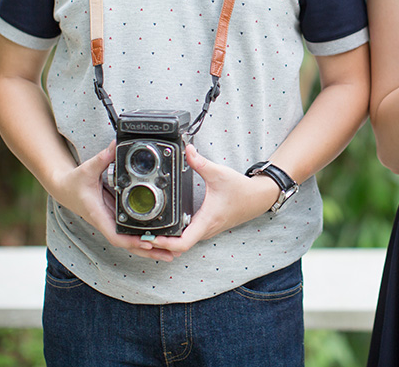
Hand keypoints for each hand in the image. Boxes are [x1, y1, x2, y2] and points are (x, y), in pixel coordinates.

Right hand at [49, 140, 175, 261]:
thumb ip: (103, 157)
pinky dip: (144, 240)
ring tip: (171, 254)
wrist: (64, 188)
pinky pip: (131, 234)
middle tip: (171, 253)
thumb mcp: (88, 168)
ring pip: (131, 242)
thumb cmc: (74, 182)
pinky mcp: (115, 220)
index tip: (147, 242)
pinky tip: (159, 242)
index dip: (132, 241)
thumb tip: (115, 145)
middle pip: (128, 244)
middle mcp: (107, 222)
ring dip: (149, 249)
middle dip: (148, 250)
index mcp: (99, 214)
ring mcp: (111, 222)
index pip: (116, 235)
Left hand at [150, 145, 280, 256]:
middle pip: (177, 247)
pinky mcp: (206, 227)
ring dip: (165, 242)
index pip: (181, 243)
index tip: (149, 237)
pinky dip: (174, 238)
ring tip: (147, 233)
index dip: (163, 243)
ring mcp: (206, 231)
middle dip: (158, 244)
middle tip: (139, 235)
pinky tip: (164, 228)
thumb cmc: (241, 190)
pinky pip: (187, 238)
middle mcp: (205, 230)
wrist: (258, 198)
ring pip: (182, 244)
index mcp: (206, 221)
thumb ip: (200, 163)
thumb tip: (187, 150)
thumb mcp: (219, 173)